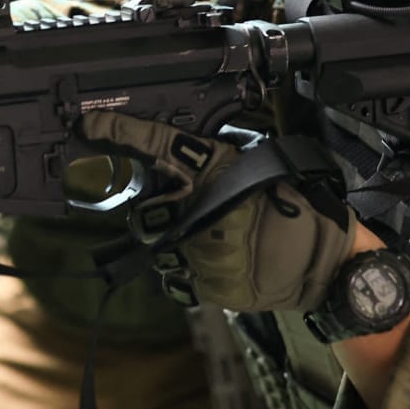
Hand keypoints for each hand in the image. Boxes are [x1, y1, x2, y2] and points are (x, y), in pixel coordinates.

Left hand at [77, 110, 353, 313]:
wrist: (321, 258)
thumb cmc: (289, 208)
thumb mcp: (250, 168)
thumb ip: (205, 167)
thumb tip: (167, 165)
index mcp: (214, 167)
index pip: (156, 144)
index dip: (120, 132)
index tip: (88, 125)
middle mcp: (202, 206)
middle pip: (145, 212)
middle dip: (159, 217)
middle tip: (195, 217)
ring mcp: (203, 248)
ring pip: (160, 250)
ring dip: (179, 248)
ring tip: (220, 243)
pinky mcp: (207, 284)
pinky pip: (179, 279)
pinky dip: (195, 273)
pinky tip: (224, 264)